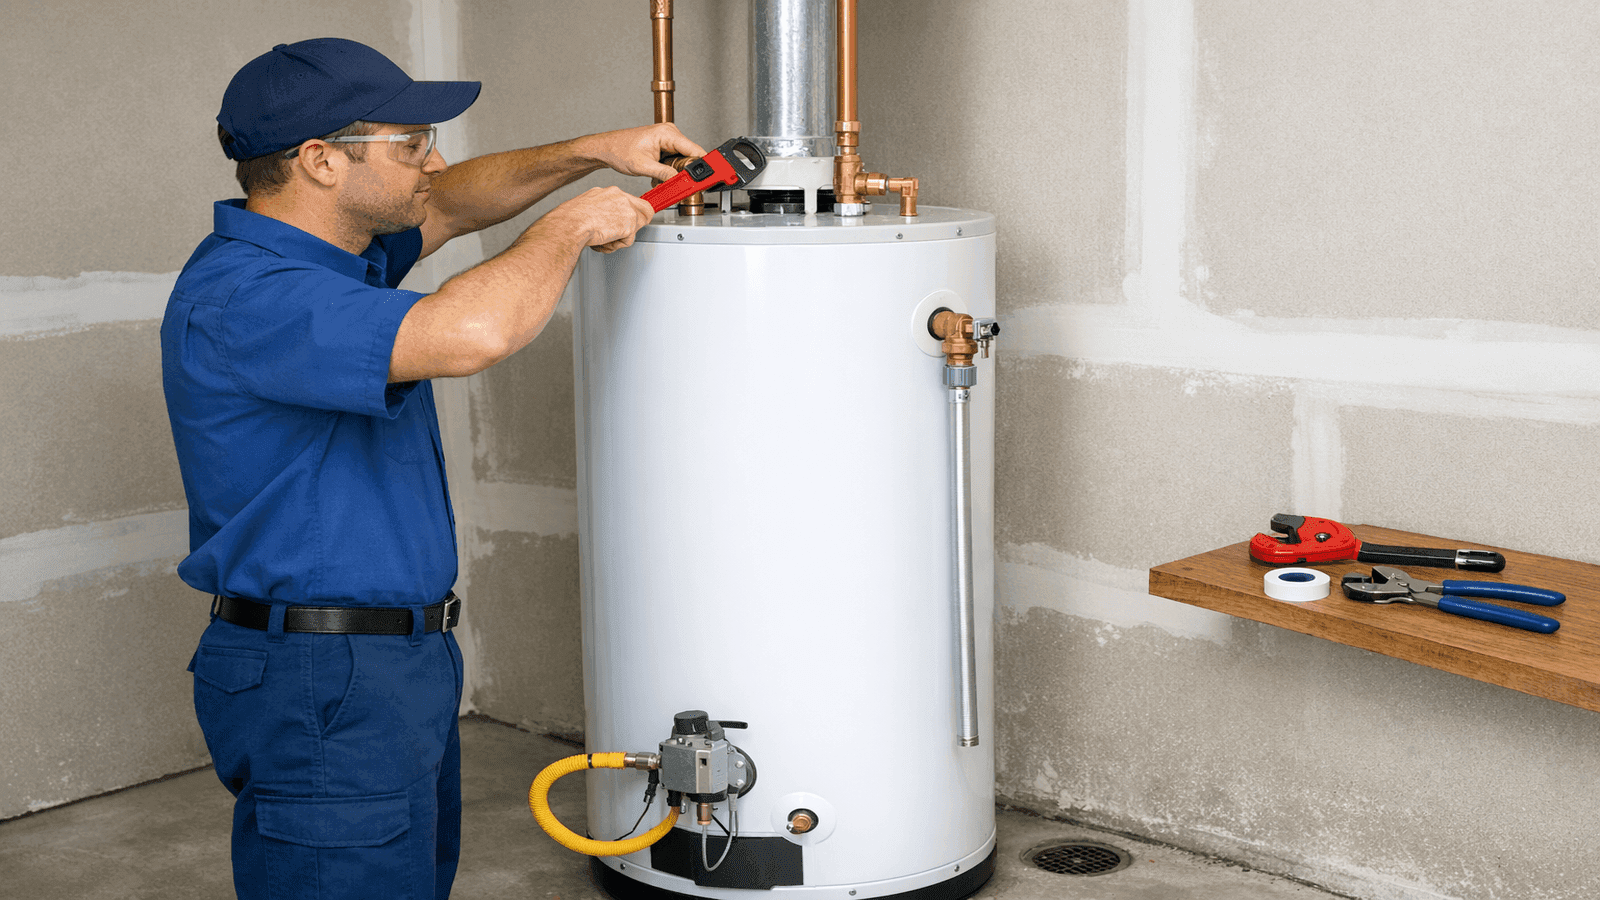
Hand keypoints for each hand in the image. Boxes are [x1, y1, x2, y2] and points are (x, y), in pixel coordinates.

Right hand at [550, 186, 654, 253]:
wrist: (568, 225)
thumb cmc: (570, 220)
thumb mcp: (587, 208)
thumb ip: (602, 211)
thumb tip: (606, 220)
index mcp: (608, 192)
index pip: (630, 201)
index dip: (631, 214)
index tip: (629, 221)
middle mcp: (619, 196)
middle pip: (644, 211)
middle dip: (633, 226)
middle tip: (616, 235)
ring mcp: (626, 208)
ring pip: (636, 228)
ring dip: (620, 238)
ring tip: (602, 239)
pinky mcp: (630, 224)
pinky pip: (628, 241)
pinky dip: (615, 246)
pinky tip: (603, 242)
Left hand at [583, 124, 705, 182]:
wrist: (606, 148)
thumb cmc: (619, 150)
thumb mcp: (644, 166)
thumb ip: (665, 174)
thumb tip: (680, 181)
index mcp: (667, 133)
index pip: (694, 150)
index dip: (702, 165)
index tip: (703, 179)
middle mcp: (670, 133)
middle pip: (690, 156)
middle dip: (685, 172)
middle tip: (677, 183)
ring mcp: (668, 139)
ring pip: (683, 159)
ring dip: (675, 172)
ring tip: (660, 176)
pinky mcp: (664, 145)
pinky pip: (675, 159)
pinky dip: (669, 169)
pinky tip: (658, 173)